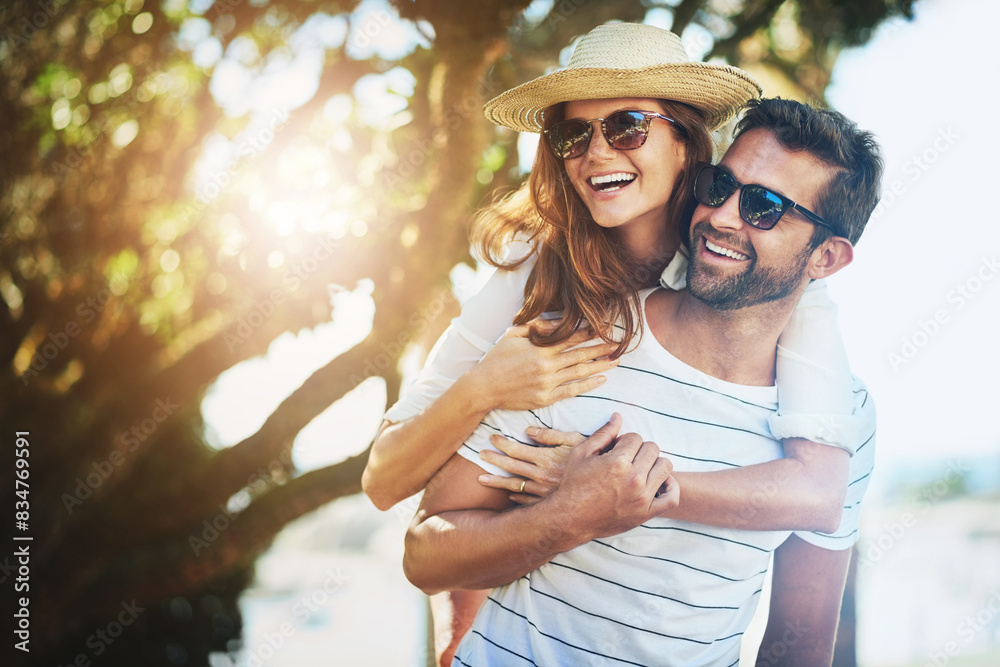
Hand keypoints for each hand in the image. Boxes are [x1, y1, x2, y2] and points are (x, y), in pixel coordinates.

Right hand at [470, 319, 618, 411]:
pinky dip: (588, 385)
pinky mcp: (546, 398)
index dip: (589, 332)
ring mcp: (547, 382)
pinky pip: (572, 390)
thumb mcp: (513, 335)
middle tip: (618, 344)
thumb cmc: (497, 359)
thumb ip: (536, 327)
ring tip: (616, 361)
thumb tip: (557, 322)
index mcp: (539, 347)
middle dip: (601, 348)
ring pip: (580, 371)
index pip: (570, 337)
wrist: (484, 388)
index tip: (604, 328)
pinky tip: (601, 379)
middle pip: (580, 354)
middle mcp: (546, 364)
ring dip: (600, 365)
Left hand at [478, 427, 585, 503]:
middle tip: (480, 454)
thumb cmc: (592, 458)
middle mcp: (540, 475)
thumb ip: (550, 435)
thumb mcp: (574, 440)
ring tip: (481, 479)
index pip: (517, 449)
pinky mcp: (548, 502)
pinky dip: (516, 498)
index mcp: (545, 458)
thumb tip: (528, 430)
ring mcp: (543, 491)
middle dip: (494, 460)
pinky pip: (527, 502)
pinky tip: (508, 496)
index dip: (502, 444)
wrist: (605, 484)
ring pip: (515, 486)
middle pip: (511, 467)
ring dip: (497, 482)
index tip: (492, 438)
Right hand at [548, 414, 679, 541]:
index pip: (636, 438)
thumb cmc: (574, 484)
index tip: (616, 451)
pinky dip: (671, 487)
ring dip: (654, 464)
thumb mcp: (582, 454)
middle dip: (639, 450)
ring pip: (665, 467)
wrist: (571, 519)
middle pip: (652, 449)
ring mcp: (642, 497)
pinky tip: (659, 483)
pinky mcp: (646, 513)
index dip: (625, 442)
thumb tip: (618, 416)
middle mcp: (633, 479)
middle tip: (626, 460)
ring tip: (640, 470)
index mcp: (617, 462)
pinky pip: (672, 497)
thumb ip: (603, 434)